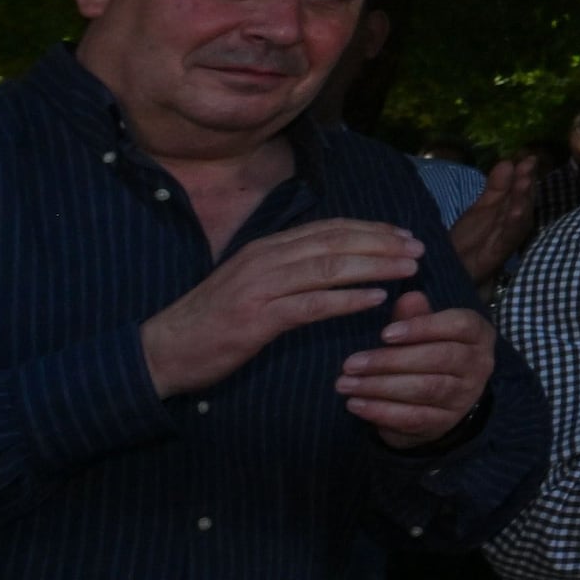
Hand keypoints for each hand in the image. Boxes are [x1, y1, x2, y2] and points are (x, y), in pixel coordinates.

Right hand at [143, 220, 424, 398]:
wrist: (162, 350)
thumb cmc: (213, 321)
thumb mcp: (251, 284)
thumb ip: (287, 269)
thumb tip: (333, 261)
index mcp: (266, 248)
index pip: (327, 229)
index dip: (369, 229)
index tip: (403, 234)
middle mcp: (264, 259)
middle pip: (334, 242)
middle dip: (381, 242)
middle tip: (417, 248)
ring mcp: (259, 287)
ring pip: (327, 267)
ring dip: (374, 265)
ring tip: (408, 268)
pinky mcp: (256, 319)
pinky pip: (310, 304)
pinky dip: (346, 299)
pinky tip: (375, 298)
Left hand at [341, 292, 496, 449]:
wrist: (439, 403)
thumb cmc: (428, 354)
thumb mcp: (423, 331)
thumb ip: (414, 316)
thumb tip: (408, 297)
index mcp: (478, 335)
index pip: (459, 326)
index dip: (423, 327)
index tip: (384, 334)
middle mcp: (479, 365)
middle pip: (440, 358)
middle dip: (391, 361)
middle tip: (351, 363)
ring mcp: (464, 397)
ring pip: (425, 389)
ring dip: (381, 386)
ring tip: (346, 384)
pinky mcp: (444, 423)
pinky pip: (414, 417)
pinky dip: (381, 411)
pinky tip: (355, 404)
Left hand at [446, 153, 547, 282]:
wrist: (453, 267)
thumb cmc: (468, 238)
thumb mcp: (482, 207)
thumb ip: (496, 187)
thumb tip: (508, 162)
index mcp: (510, 210)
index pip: (521, 189)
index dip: (525, 174)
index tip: (529, 157)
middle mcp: (514, 223)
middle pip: (523, 201)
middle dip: (526, 184)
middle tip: (528, 165)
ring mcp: (508, 238)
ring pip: (520, 218)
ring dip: (523, 200)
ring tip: (525, 183)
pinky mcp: (499, 253)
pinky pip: (508, 237)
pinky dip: (513, 224)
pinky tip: (515, 211)